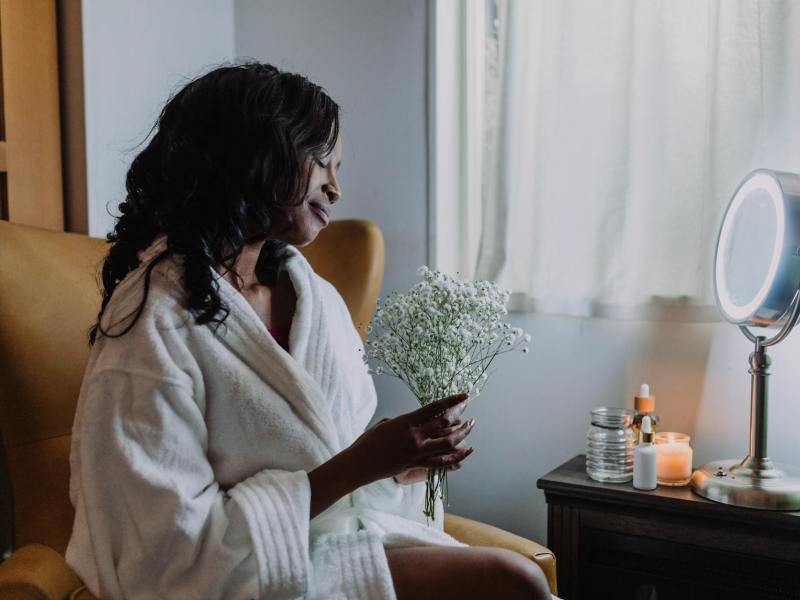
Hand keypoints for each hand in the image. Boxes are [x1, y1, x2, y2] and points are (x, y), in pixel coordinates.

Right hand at [348, 392, 476, 486]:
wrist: (360, 463)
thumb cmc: (369, 441)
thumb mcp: (387, 423)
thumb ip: (407, 421)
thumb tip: (421, 421)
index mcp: (407, 421)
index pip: (435, 408)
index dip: (452, 401)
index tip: (464, 396)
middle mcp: (415, 436)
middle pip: (445, 423)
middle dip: (460, 414)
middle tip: (467, 406)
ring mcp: (417, 452)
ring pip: (448, 443)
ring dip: (463, 434)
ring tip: (470, 426)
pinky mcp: (417, 465)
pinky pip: (442, 461)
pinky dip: (457, 456)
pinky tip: (466, 451)